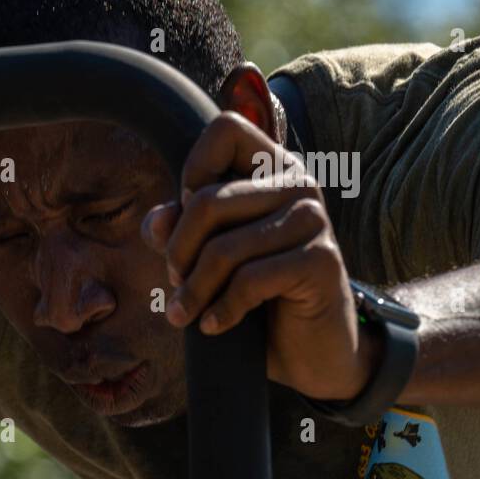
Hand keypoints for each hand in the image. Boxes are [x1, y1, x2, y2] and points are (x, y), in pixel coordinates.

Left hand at [140, 111, 380, 400]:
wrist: (309, 350)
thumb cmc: (256, 294)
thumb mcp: (210, 255)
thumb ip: (179, 229)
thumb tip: (156, 221)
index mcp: (272, 167)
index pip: (225, 128)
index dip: (193, 170)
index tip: (186, 215)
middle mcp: (299, 182)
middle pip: (208, 199)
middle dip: (178, 250)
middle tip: (174, 282)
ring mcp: (314, 219)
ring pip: (223, 248)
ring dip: (192, 290)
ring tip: (183, 314)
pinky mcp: (322, 260)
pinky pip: (249, 280)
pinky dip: (221, 309)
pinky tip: (213, 325)